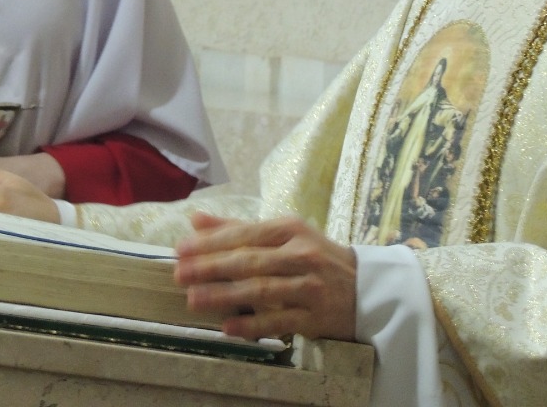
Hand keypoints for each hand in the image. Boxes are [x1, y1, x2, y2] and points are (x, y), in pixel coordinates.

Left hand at [174, 213, 357, 341]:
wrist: (367, 288)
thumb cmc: (316, 257)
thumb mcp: (283, 235)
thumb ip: (238, 227)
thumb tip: (196, 219)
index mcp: (291, 229)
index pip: (245, 234)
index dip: (212, 242)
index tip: (181, 249)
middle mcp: (301, 255)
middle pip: (250, 261)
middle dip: (211, 268)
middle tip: (180, 274)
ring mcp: (310, 287)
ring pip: (261, 291)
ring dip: (225, 296)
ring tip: (194, 300)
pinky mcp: (316, 317)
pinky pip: (279, 321)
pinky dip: (252, 325)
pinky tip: (227, 327)